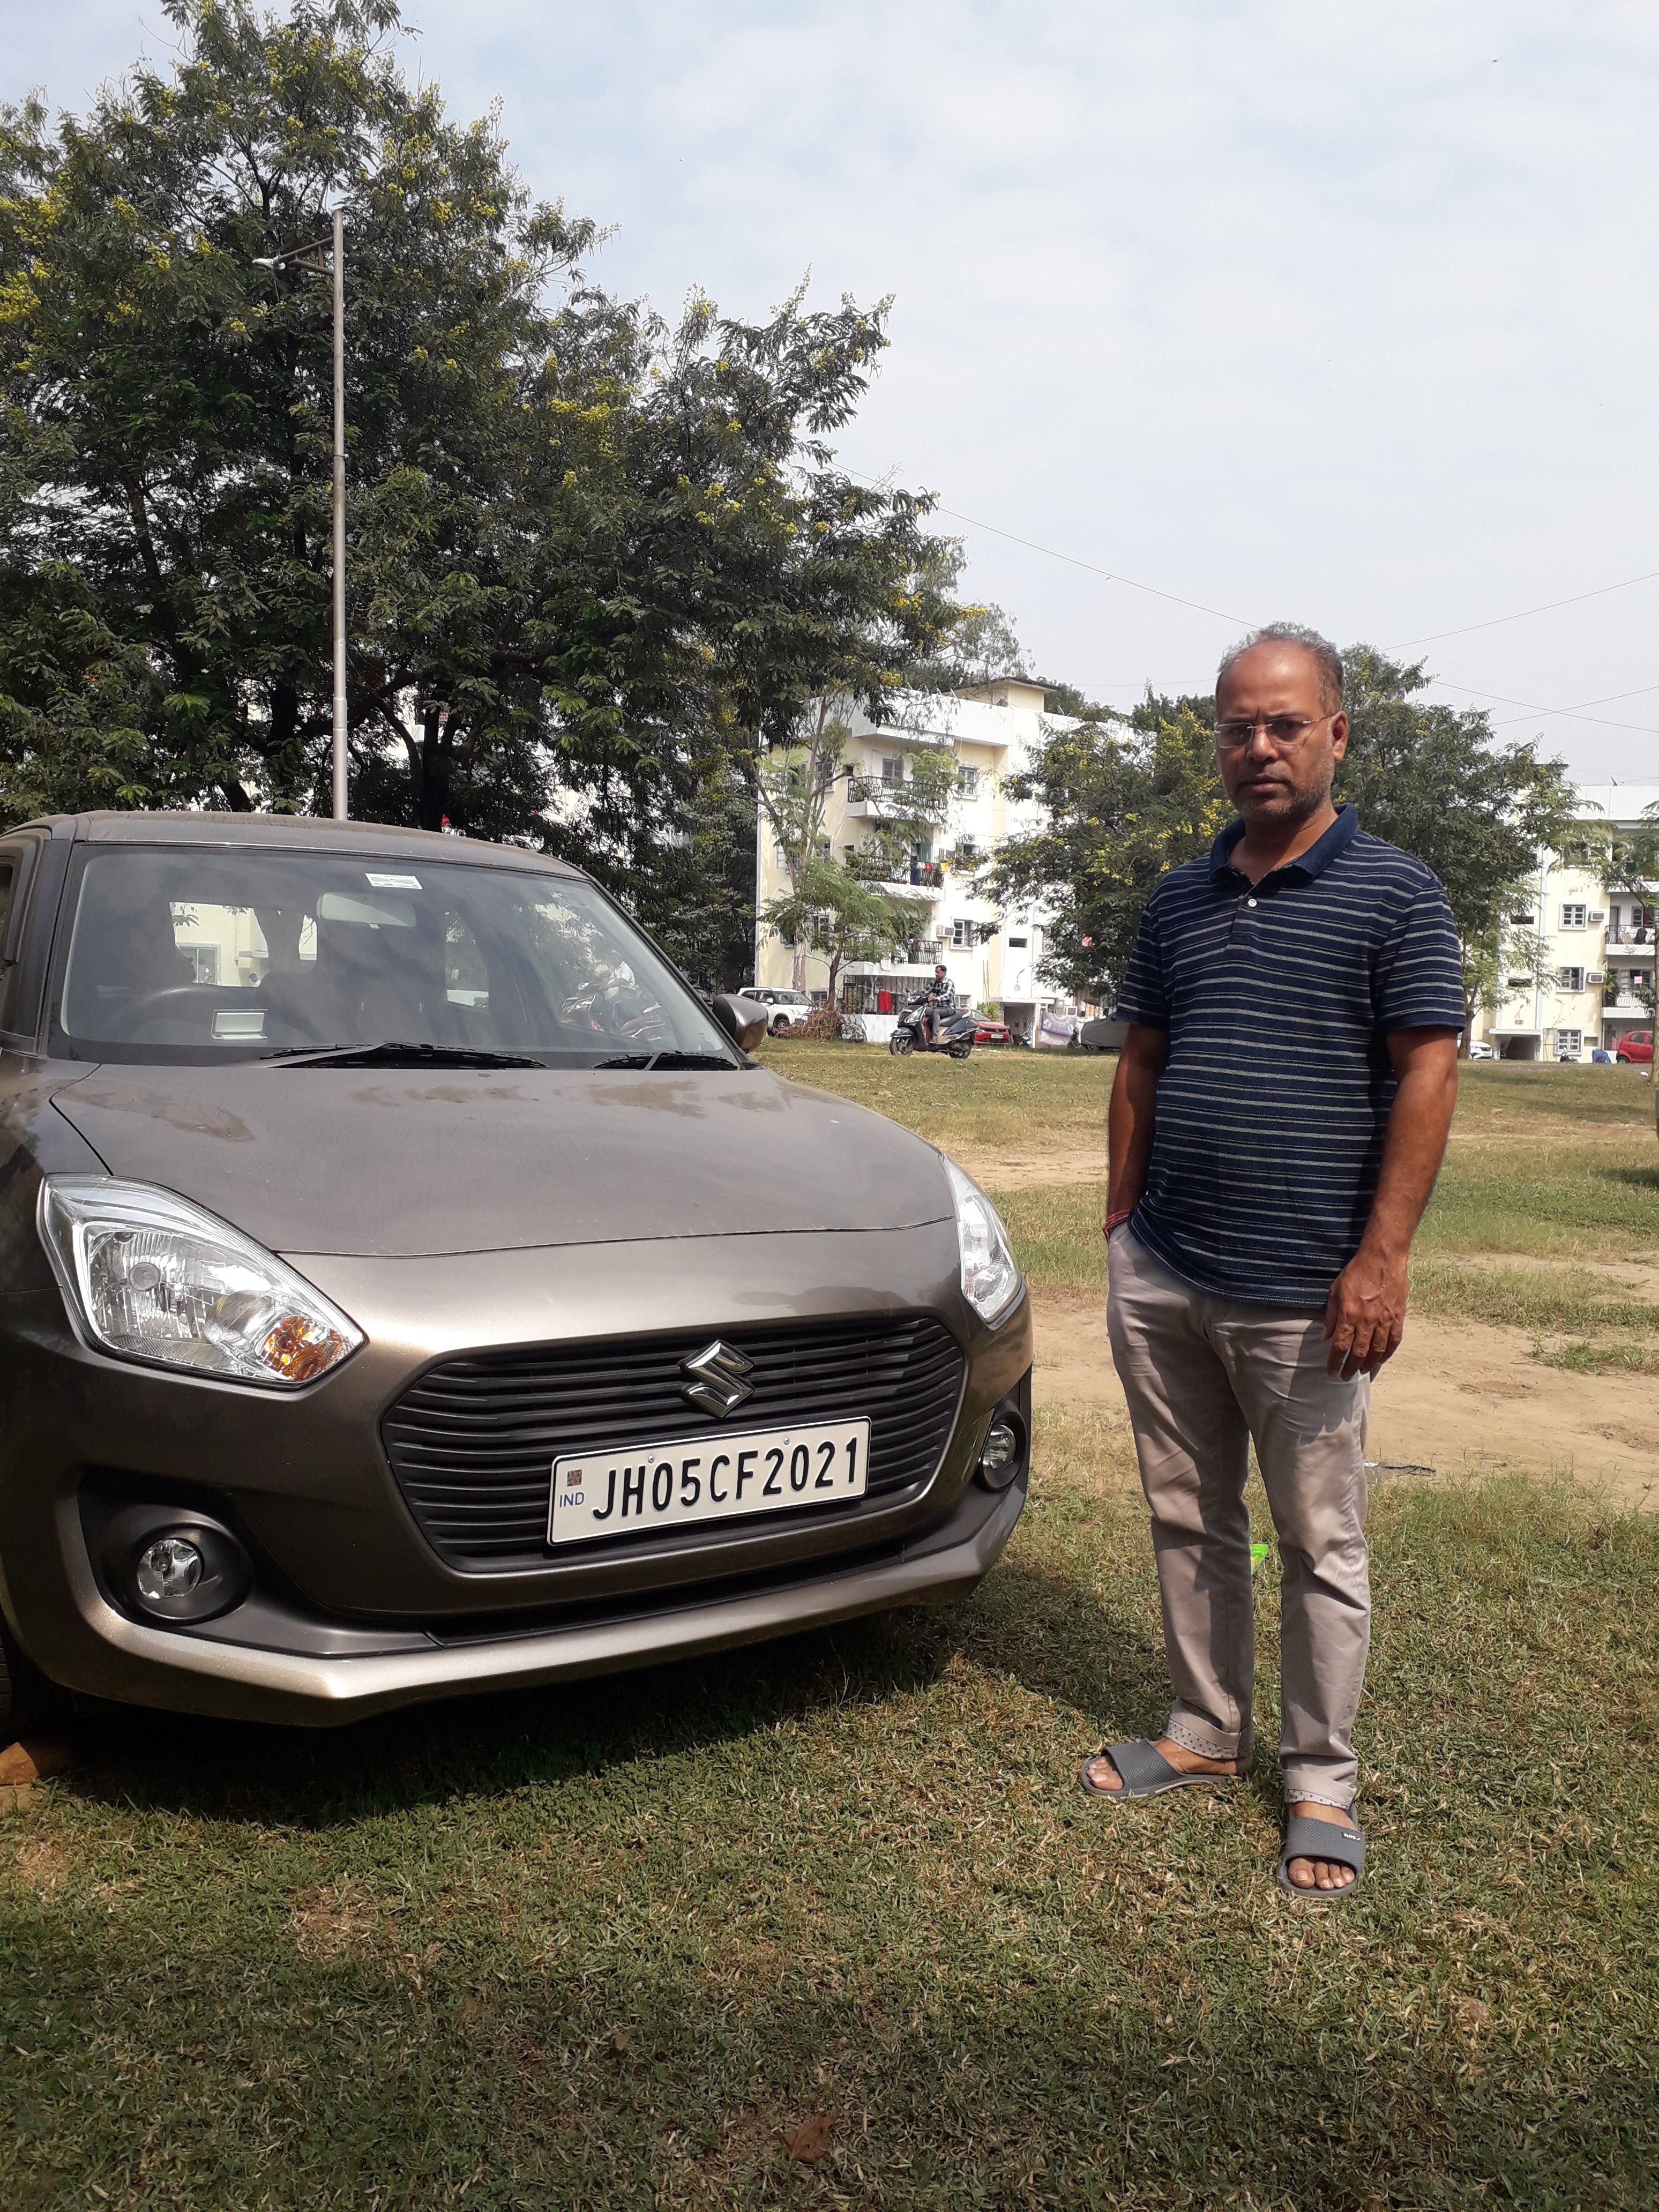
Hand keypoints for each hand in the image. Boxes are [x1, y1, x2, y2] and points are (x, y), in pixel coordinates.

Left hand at [1322, 1247, 1407, 1378]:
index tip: (1331, 1371)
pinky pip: (1394, 1341)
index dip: (1334, 1362)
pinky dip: (1387, 1353)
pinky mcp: (1398, 1317)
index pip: (1340, 1346)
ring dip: (1368, 1364)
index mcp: (1349, 1315)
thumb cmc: (1356, 1272)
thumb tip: (1326, 1336)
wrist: (1383, 1258)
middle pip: (1358, 1353)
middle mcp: (1367, 1321)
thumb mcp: (1336, 1290)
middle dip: (1350, 1368)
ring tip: (1362, 1371)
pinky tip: (1381, 1359)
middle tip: (1345, 1376)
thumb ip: (1331, 1315)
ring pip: (1377, 1350)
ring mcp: (1385, 1320)